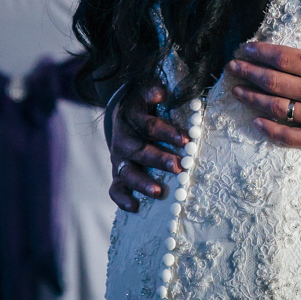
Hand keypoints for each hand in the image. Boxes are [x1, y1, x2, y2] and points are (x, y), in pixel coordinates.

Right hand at [108, 83, 188, 212]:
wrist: (125, 113)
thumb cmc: (146, 105)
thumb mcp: (149, 93)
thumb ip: (154, 91)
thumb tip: (160, 93)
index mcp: (131, 118)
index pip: (148, 125)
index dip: (166, 132)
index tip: (185, 140)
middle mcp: (122, 139)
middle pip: (138, 151)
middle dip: (159, 160)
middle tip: (180, 167)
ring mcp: (119, 158)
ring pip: (126, 172)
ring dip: (142, 183)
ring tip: (159, 192)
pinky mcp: (118, 172)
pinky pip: (115, 188)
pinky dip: (122, 198)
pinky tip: (134, 207)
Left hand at [227, 3, 300, 156]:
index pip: (286, 58)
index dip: (262, 52)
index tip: (246, 48)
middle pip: (275, 82)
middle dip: (249, 73)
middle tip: (232, 67)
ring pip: (276, 108)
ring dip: (253, 98)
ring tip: (237, 91)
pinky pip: (289, 136)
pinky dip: (270, 129)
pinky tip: (257, 122)